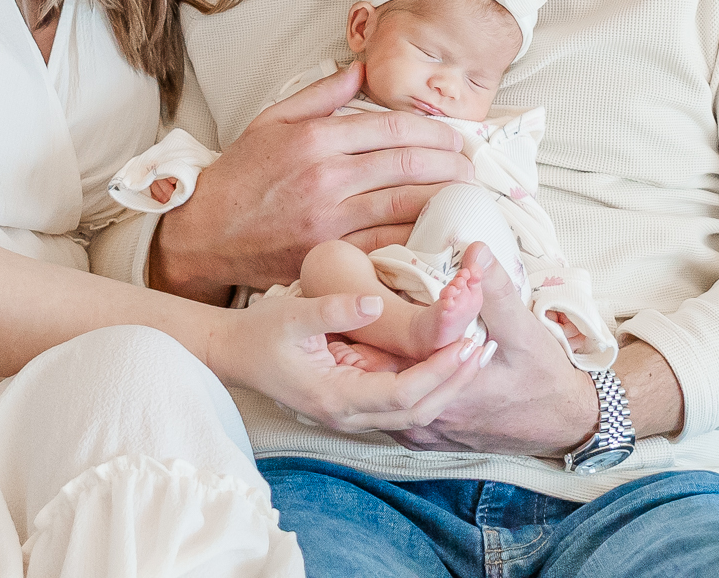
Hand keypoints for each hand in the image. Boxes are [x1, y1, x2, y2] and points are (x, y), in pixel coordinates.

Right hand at [154, 62, 472, 300]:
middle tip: (470, 164)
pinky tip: (437, 230)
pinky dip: (417, 236)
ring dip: (444, 198)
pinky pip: (386, 243)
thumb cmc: (238, 177)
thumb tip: (362, 68)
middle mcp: (326, 176)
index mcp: (315, 138)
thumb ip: (321, 94)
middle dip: (449, 162)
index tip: (453, 135)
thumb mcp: (272, 120)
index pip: (391, 126)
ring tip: (466, 193)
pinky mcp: (328, 254)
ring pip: (405, 204)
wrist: (202, 234)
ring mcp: (329, 219)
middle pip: (408, 163)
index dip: (432, 129)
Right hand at [206, 291, 492, 434]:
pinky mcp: (352, 405)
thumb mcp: (294, 314)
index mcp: (336, 396)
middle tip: (486, 348)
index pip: (404, 393)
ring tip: (476, 353)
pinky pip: (400, 405)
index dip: (441, 371)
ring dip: (447, 386)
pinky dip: (429, 386)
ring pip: (413, 413)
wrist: (233, 353)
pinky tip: (446, 362)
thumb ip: (336, 310)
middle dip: (455, 383)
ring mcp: (350, 415)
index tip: (469, 343)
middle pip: (418, 412)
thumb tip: (376, 302)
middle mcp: (347, 415)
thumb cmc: (260, 332)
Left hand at [372, 244, 601, 456]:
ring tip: (354, 332)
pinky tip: (380, 360)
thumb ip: (496, 290)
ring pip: (379, 397)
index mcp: (444, 395)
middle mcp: (428, 420)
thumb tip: (474, 249)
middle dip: (361, 345)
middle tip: (346, 313)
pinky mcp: (430, 437)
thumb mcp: (524, 330)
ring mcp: (426, 434)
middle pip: (375, 380)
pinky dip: (383, 383)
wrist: (562, 422)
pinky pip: (391, 410)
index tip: (358, 298)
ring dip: (370, 365)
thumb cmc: (544, 376)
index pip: (385, 360)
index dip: (366, 328)